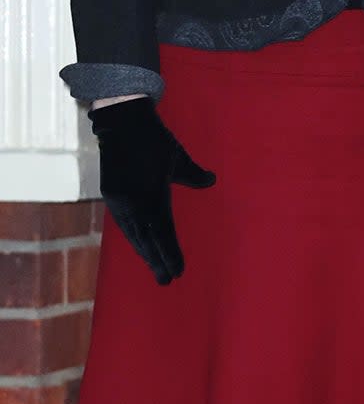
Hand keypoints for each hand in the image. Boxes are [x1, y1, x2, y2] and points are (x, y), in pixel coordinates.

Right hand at [89, 97, 215, 283]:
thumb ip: (194, 174)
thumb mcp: (178, 157)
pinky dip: (133, 236)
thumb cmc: (155, 139)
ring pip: (133, 233)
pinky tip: (139, 245)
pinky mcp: (111, 193)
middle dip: (157, 260)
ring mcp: (119, 199)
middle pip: (146, 239)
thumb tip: (211, 181)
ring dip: (144, 252)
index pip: (163, 233)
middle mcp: (133, 202)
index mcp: (152, 195)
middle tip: (168, 281)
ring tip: (156, 268)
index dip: (170, 254)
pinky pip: (123, 222)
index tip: (179, 271)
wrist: (121, 122)